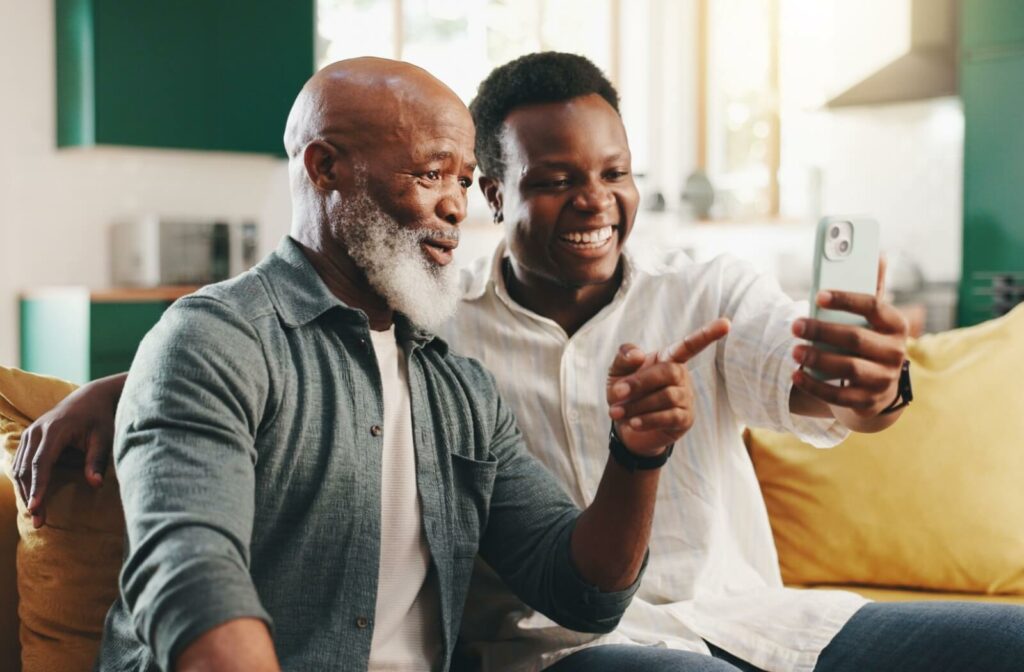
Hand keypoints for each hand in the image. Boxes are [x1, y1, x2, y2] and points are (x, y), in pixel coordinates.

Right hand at [12, 373, 123, 527]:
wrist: (91, 397)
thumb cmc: (100, 418)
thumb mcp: (103, 437)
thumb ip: (97, 461)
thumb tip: (96, 485)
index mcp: (55, 430)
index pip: (41, 463)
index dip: (38, 487)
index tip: (36, 508)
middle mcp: (36, 431)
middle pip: (26, 469)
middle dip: (30, 496)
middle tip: (38, 521)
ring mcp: (29, 433)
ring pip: (19, 468)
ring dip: (25, 492)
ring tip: (36, 515)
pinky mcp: (28, 438)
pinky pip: (20, 463)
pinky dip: (23, 482)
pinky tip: (31, 499)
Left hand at [606, 318, 730, 456]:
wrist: (625, 428)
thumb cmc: (625, 393)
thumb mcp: (617, 372)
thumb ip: (624, 357)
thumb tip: (638, 355)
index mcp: (669, 358)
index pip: (689, 345)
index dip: (707, 334)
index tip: (726, 324)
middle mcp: (682, 376)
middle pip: (669, 372)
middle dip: (640, 382)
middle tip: (616, 392)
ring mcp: (686, 398)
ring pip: (667, 396)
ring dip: (638, 405)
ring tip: (616, 411)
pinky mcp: (684, 420)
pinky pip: (669, 417)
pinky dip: (647, 420)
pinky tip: (633, 423)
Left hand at [791, 258, 908, 417]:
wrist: (880, 385)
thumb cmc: (869, 339)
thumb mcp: (873, 316)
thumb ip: (871, 288)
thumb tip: (876, 254)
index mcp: (896, 324)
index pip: (873, 306)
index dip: (845, 300)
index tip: (817, 295)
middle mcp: (895, 352)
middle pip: (855, 339)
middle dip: (821, 331)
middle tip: (794, 325)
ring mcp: (884, 379)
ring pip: (848, 368)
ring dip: (817, 358)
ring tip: (793, 351)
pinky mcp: (868, 401)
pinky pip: (839, 395)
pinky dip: (815, 385)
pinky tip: (796, 374)